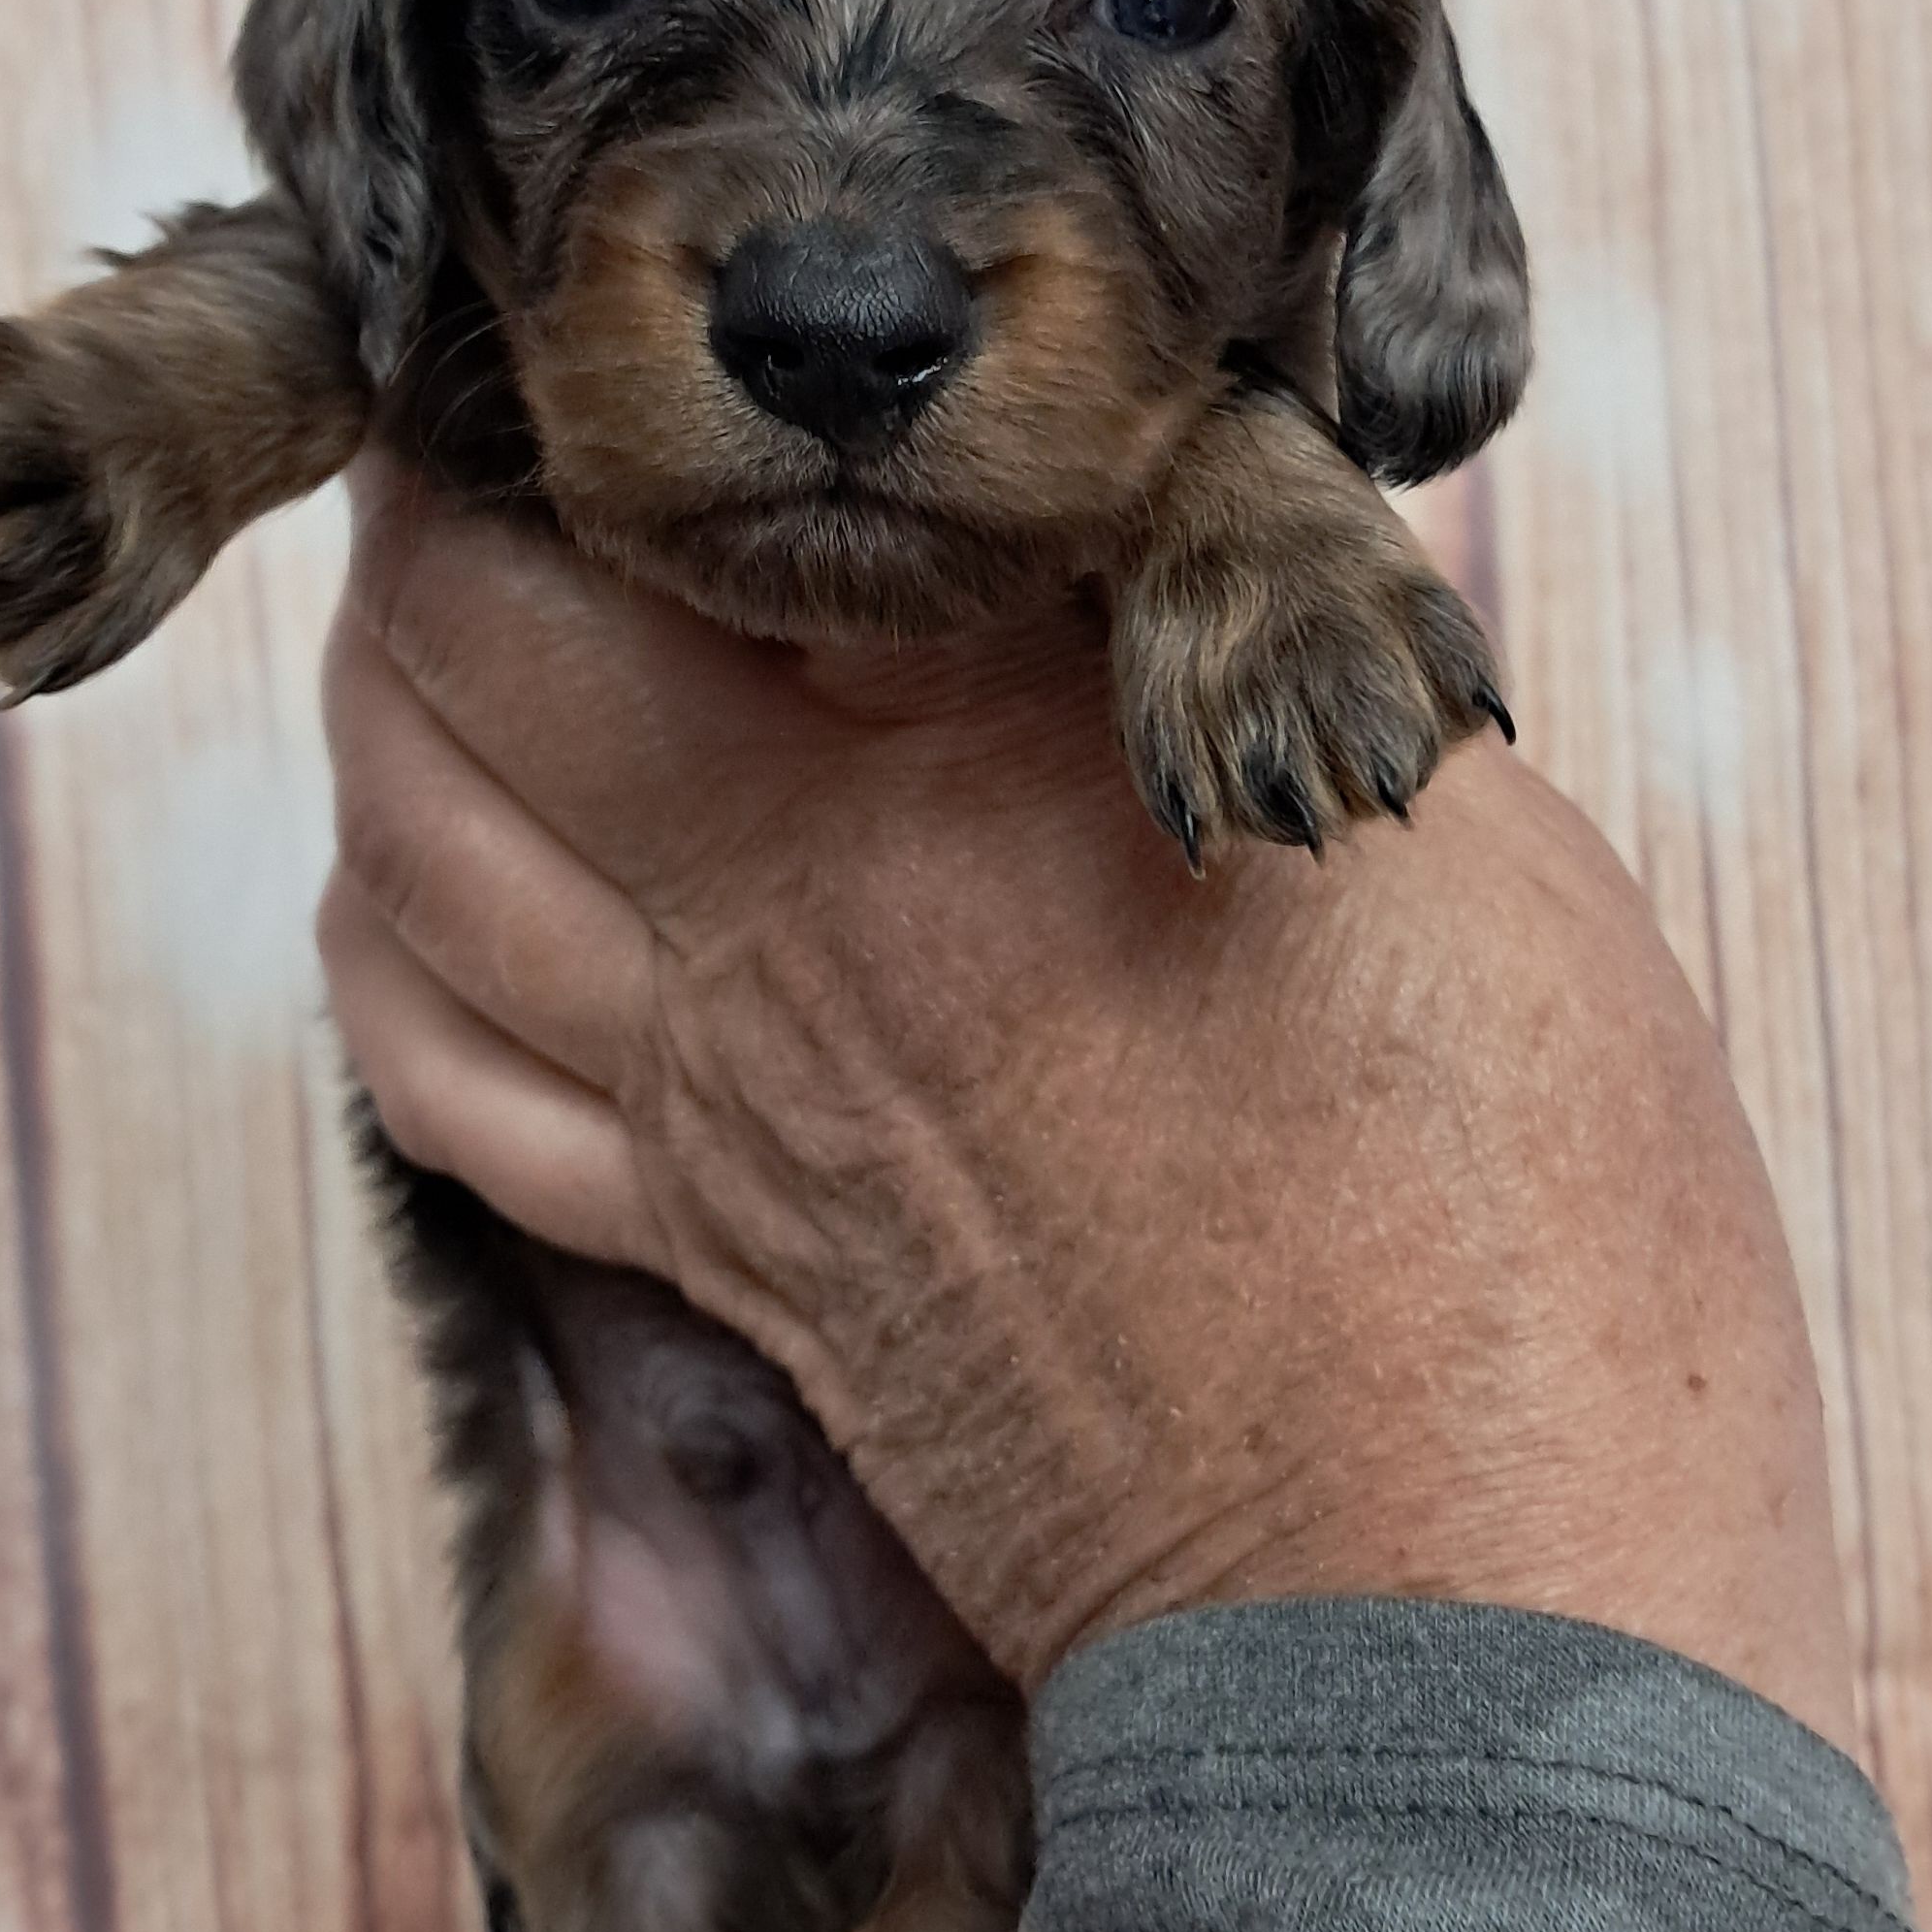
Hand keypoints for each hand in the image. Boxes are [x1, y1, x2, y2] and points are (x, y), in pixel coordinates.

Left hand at [316, 455, 1853, 1743]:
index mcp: (975, 759)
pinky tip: (469, 890)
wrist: (1464, 1608)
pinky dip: (407, 948)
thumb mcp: (1429, 815)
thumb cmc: (1533, 1217)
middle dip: (453, 514)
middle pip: (452, 651)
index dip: (603, 381)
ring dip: (401, 714)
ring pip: (398, 856)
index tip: (646, 323)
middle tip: (546, 442)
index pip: (660, 493)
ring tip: (491, 628)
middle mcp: (781, 914)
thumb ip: (1237, 639)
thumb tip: (1145, 525)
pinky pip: (446, 1083)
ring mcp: (719, 1107)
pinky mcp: (726, 1261)